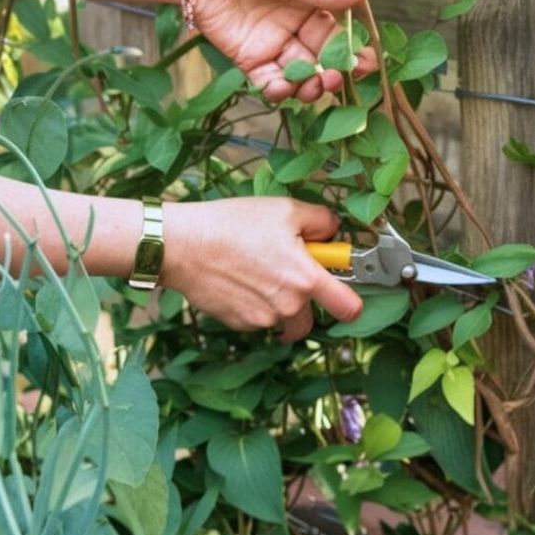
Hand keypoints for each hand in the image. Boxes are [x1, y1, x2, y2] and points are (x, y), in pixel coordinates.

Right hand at [159, 197, 361, 340]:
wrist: (183, 246)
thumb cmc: (233, 224)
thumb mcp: (285, 209)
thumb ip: (321, 221)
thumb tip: (333, 232)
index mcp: (306, 279)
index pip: (349, 308)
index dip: (351, 302)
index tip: (343, 291)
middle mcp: (289, 306)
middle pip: (312, 317)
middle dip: (305, 299)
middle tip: (284, 271)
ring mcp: (264, 320)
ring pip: (283, 318)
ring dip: (278, 302)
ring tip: (256, 271)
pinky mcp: (241, 325)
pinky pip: (259, 319)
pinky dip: (255, 304)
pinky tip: (238, 281)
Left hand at [193, 0, 377, 102]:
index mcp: (309, 7)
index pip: (336, 36)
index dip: (351, 53)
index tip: (364, 65)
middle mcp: (294, 30)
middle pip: (320, 61)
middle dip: (331, 75)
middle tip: (335, 80)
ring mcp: (271, 47)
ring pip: (297, 77)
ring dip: (308, 88)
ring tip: (312, 86)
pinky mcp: (247, 60)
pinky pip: (267, 83)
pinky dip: (277, 92)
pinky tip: (283, 89)